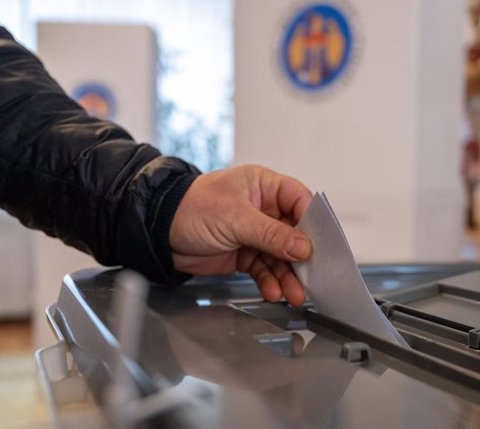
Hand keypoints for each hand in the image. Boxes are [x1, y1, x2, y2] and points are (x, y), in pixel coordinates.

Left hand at [169, 165, 312, 305]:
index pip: (300, 200)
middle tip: (311, 277)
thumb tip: (303, 247)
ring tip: (293, 294)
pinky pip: (265, 269)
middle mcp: (263, 208)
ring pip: (281, 256)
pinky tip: (273, 291)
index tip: (321, 244)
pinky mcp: (244, 254)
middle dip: (302, 258)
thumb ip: (271, 234)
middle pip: (294, 234)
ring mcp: (254, 233)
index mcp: (263, 186)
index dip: (312, 222)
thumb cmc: (190, 208)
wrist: (159, 232)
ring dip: (288, 276)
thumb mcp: (235, 218)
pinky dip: (270, 281)